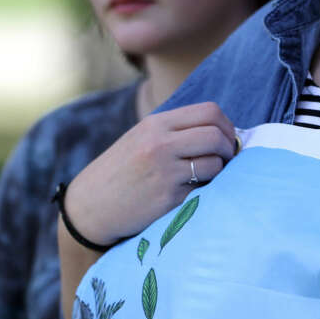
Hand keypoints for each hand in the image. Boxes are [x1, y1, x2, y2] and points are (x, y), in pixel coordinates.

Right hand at [62, 102, 236, 246]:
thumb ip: (177, 131)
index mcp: (156, 124)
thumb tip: (224, 131)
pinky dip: (204, 192)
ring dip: (219, 172)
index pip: (209, 112)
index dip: (226, 126)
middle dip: (229, 148)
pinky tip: (190, 194)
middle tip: (227, 159)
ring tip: (206, 177)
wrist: (90, 206)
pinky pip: (203, 190)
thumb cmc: (122, 171)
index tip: (227, 139)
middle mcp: (160, 144)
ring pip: (215, 164)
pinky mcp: (168, 198)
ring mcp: (164, 171)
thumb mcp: (143, 138)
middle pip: (216, 136)